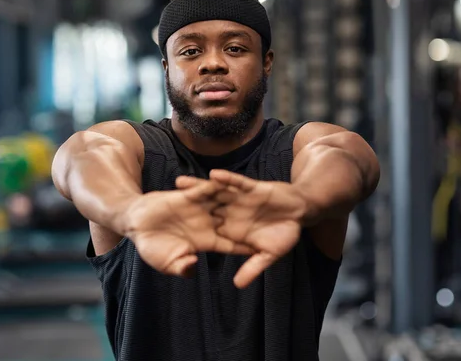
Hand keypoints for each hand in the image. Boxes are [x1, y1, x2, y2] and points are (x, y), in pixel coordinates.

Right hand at [124, 177, 252, 278]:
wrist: (134, 224)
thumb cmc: (150, 247)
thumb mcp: (167, 262)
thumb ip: (180, 267)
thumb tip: (193, 267)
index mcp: (204, 242)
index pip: (230, 245)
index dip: (245, 247)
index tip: (264, 249)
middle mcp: (206, 224)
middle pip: (234, 222)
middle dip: (251, 220)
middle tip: (272, 218)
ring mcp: (198, 209)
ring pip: (224, 203)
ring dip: (239, 199)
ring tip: (258, 194)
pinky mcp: (188, 196)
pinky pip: (206, 188)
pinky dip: (217, 184)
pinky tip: (230, 180)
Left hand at [176, 170, 306, 288]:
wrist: (300, 212)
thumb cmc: (285, 234)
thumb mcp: (269, 254)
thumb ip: (253, 267)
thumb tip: (238, 285)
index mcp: (232, 230)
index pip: (207, 231)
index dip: (189, 232)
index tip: (168, 234)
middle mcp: (231, 213)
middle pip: (203, 209)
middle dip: (184, 206)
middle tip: (160, 204)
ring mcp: (240, 199)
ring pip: (214, 193)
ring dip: (198, 187)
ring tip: (178, 182)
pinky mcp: (251, 188)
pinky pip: (236, 183)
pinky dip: (226, 179)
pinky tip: (213, 175)